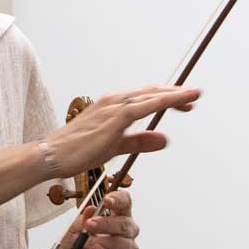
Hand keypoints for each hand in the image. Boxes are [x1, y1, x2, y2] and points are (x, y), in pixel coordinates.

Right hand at [46, 86, 199, 174]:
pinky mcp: (112, 118)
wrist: (52, 156)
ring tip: (193, 95)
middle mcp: (114, 102)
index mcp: (114, 107)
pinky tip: (176, 102)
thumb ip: (140, 142)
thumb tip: (164, 139)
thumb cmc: (77, 151)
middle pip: (152, 92)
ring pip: (150, 96)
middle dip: (176, 93)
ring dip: (173, 95)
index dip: (168, 97)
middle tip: (196, 96)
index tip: (186, 102)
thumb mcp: (116, 147)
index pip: (146, 98)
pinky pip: (142, 106)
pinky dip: (161, 102)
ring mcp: (113, 108)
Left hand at [49, 187, 136, 248]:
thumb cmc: (73, 248)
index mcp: (116, 217)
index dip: (119, 199)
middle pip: (126, 223)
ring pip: (125, 244)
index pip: (125, 203)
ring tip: (89, 244)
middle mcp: (125, 233)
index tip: (107, 200)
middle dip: (107, 223)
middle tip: (90, 225)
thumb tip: (91, 209)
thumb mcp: (72, 230)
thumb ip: (82, 220)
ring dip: (104, 242)